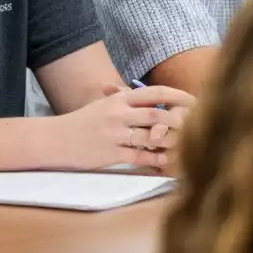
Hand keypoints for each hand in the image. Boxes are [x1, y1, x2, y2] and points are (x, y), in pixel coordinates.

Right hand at [64, 84, 195, 169]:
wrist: (56, 140)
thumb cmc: (82, 122)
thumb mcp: (103, 106)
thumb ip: (125, 100)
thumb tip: (148, 97)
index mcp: (119, 100)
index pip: (155, 93)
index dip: (178, 96)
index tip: (194, 100)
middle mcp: (119, 114)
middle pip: (158, 114)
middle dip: (180, 120)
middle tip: (197, 124)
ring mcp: (115, 134)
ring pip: (151, 136)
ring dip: (170, 141)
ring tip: (186, 144)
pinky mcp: (110, 154)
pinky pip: (139, 156)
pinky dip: (155, 159)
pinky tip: (165, 160)